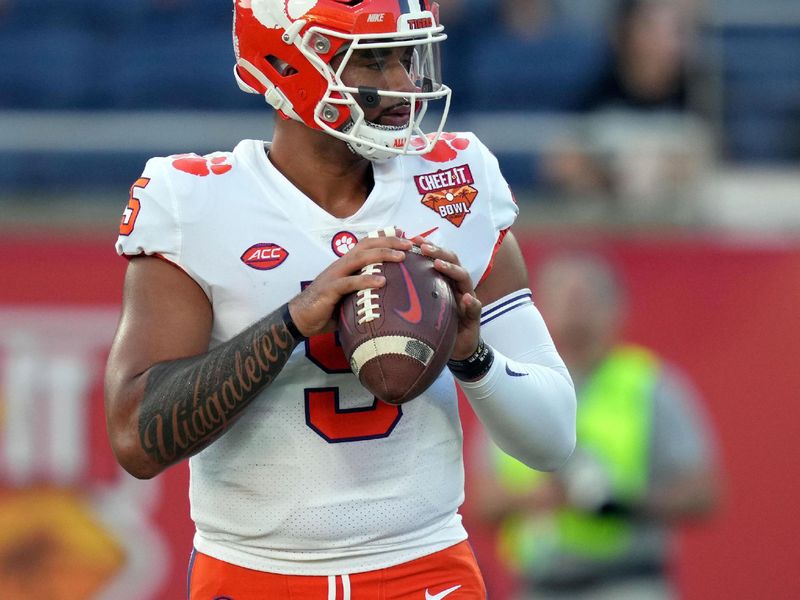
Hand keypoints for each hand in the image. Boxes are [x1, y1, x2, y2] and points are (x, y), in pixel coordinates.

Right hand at [288, 235, 411, 337]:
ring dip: (382, 255)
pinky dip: (366, 280)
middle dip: (389, 241)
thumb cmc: (327, 308)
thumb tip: (389, 295)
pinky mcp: (329, 289)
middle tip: (409, 244)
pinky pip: (349, 282)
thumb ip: (365, 290)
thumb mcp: (349, 296)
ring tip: (401, 257)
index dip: (384, 237)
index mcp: (346, 264)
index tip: (404, 234)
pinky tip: (382, 282)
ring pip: (360, 258)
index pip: (367, 244)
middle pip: (367, 245)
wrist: (300, 319)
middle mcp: (341, 265)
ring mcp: (335, 275)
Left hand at [412, 238, 480, 360]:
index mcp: (444, 281)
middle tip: (423, 247)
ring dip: (451, 269)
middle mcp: (457, 286)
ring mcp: (467, 299)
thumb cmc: (435, 326)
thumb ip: (411, 294)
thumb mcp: (421, 308)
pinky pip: (475, 307)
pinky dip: (471, 302)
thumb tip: (385, 280)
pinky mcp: (474, 316)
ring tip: (438, 264)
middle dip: (438, 251)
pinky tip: (465, 299)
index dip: (428, 247)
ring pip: (464, 278)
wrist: (456, 348)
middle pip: (452, 261)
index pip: (438, 258)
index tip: (413, 239)